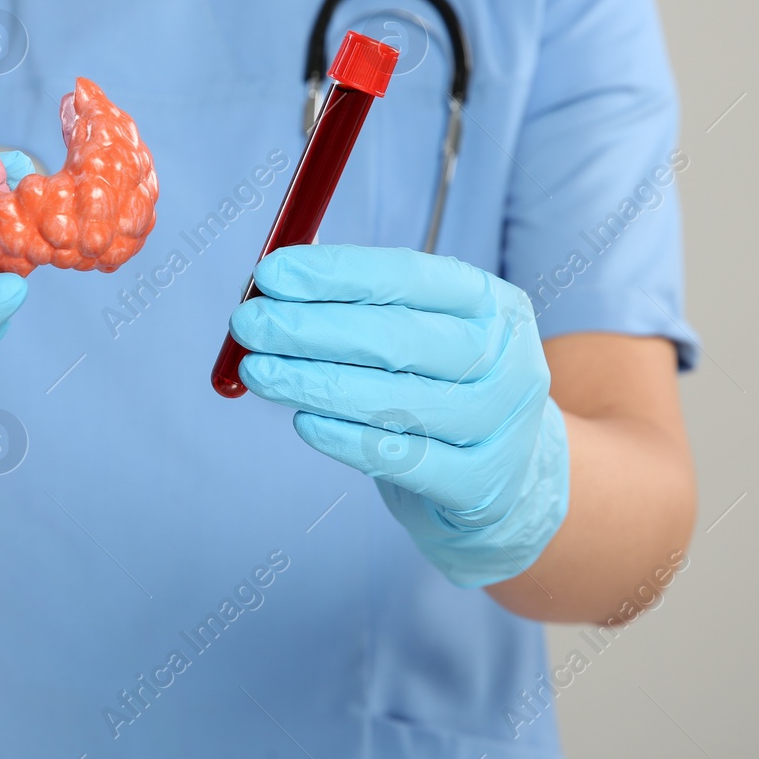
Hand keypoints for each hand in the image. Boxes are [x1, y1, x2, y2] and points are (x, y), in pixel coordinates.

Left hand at [229, 244, 569, 586]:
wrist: (511, 474)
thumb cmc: (442, 383)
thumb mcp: (422, 328)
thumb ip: (355, 302)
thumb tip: (271, 282)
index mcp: (492, 303)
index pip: (409, 277)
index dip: (335, 273)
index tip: (270, 274)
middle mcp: (507, 359)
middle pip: (397, 339)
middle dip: (309, 329)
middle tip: (248, 323)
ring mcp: (499, 426)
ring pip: (392, 402)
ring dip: (311, 383)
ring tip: (256, 371)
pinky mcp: (481, 485)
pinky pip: (397, 458)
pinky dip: (343, 437)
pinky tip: (303, 421)